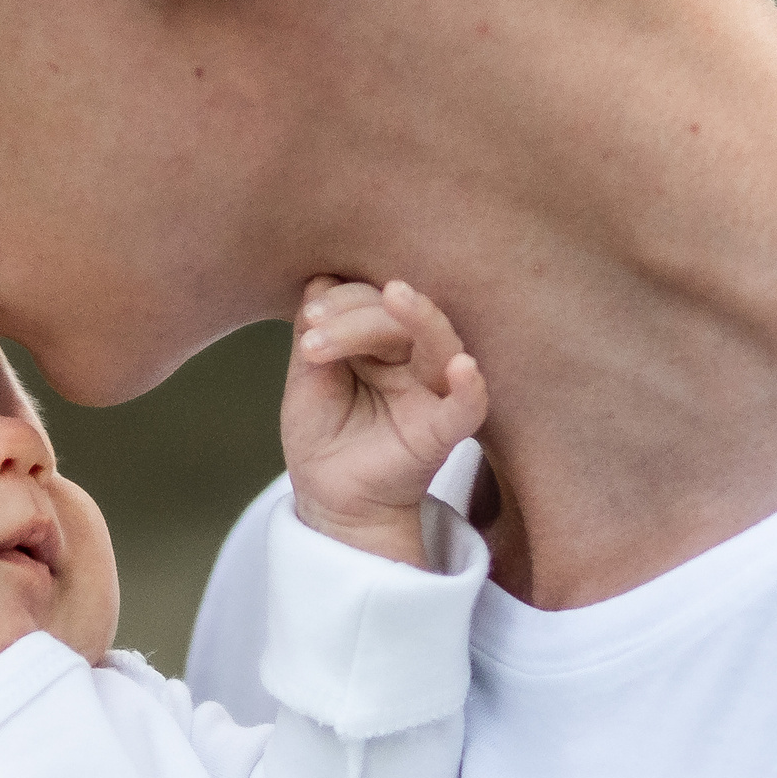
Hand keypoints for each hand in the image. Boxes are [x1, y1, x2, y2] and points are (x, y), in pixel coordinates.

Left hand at [282, 278, 487, 565]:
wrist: (329, 499)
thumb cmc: (322, 434)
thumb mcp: (306, 379)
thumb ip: (314, 333)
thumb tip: (321, 278)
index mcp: (379, 343)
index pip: (370, 302)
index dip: (341, 299)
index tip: (309, 317)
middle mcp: (411, 360)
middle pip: (400, 316)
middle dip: (357, 312)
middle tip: (314, 329)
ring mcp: (430, 392)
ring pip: (438, 342)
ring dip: (417, 316)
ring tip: (396, 294)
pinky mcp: (442, 431)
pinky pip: (467, 407)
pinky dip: (470, 388)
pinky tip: (463, 366)